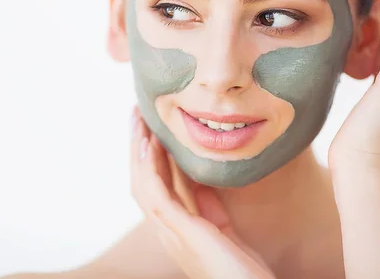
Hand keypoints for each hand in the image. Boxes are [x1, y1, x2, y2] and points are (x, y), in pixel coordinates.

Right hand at [130, 107, 274, 278]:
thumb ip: (208, 206)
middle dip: (138, 147)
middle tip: (137, 115)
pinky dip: (150, 169)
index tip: (149, 127)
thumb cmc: (242, 272)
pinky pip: (157, 196)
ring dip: (138, 150)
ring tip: (138, 121)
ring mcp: (171, 233)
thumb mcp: (223, 229)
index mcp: (176, 227)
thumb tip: (199, 178)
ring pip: (143, 184)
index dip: (149, 155)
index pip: (155, 185)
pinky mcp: (181, 233)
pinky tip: (149, 146)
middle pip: (142, 181)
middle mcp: (167, 230)